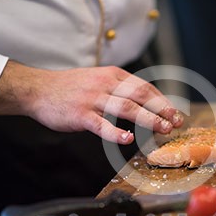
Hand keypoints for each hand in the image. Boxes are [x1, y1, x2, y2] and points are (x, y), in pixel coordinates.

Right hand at [0, 61, 182, 143]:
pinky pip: (101, 124)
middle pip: (141, 95)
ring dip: (148, 119)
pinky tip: (127, 139)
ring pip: (126, 108)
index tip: (176, 114)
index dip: (163, 101)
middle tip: (176, 122)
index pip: (145, 87)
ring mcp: (93, 99)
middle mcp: (106, 84)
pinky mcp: (81, 115)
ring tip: (163, 129)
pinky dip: (116, 132)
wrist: (38, 89)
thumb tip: (144, 104)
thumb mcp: (98, 80)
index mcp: (113, 75)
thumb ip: (119, 89)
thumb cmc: (70, 88)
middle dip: (162, 109)